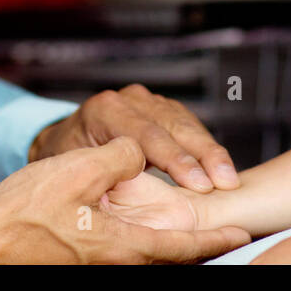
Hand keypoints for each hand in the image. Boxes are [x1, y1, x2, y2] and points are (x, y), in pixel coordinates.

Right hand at [0, 135, 249, 263]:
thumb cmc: (23, 213)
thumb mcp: (79, 171)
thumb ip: (120, 157)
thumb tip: (139, 151)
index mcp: (122, 245)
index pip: (182, 247)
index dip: (215, 240)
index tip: (242, 236)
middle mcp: (115, 261)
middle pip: (170, 256)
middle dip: (199, 244)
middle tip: (227, 235)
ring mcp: (97, 262)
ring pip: (147, 253)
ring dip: (172, 242)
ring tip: (193, 230)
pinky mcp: (81, 258)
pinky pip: (124, 250)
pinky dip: (144, 238)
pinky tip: (141, 225)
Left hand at [28, 83, 239, 192]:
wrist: (62, 139)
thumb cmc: (63, 158)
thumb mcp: (72, 165)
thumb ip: (100, 171)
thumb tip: (124, 191)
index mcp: (104, 110)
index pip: (147, 134)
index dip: (176, 159)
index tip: (198, 183)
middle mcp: (129, 99)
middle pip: (173, 125)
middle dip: (203, 154)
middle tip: (224, 181)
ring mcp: (147, 100)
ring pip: (186, 123)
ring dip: (210, 151)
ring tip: (229, 177)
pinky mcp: (161, 108)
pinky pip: (188, 125)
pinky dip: (205, 146)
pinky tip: (220, 166)